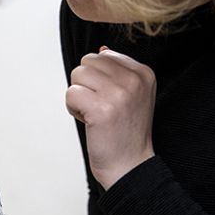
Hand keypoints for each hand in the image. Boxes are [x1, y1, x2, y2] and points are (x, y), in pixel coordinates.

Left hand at [65, 48, 156, 188]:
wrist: (129, 165)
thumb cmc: (125, 130)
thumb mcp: (131, 94)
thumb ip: (117, 71)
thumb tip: (101, 50)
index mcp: (143, 72)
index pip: (103, 56)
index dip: (98, 79)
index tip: (111, 100)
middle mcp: (134, 80)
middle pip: (87, 62)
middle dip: (86, 85)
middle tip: (100, 107)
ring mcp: (119, 94)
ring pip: (77, 75)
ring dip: (79, 96)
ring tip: (95, 114)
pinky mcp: (101, 109)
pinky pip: (70, 93)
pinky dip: (73, 109)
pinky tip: (89, 121)